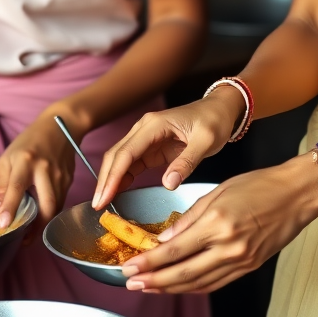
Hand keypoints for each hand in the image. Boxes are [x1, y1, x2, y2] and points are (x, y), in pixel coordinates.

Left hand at [0, 113, 76, 229]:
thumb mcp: (8, 158)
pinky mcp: (69, 179)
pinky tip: (41, 214)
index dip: (10, 207)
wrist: (62, 125)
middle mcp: (46, 169)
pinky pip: (60, 202)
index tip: (3, 225)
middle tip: (24, 240)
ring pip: (55, 207)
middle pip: (46, 205)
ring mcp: (61, 175)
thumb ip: (2, 184)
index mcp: (26, 161)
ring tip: (30, 232)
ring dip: (43, 223)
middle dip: (36, 227)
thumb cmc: (29, 141)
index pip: (17, 187)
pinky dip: (50, 212)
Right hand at [92, 88, 243, 209]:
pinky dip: (122, 177)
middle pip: (116, 155)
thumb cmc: (213, 121)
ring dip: (111, 180)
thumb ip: (187, 162)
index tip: (103, 198)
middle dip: (105, 180)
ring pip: (120, 159)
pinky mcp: (151, 147)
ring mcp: (146, 137)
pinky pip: (131, 163)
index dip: (112, 176)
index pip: (126, 152)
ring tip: (103, 203)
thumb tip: (168, 183)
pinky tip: (117, 192)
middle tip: (97, 206)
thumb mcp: (206, 141)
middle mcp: (144, 129)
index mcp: (154, 125)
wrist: (220, 110)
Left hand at [120, 155, 317, 293]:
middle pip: (183, 273)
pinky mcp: (249, 267)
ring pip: (197, 284)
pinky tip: (179, 286)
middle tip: (130, 283)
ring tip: (148, 287)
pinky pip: (215, 284)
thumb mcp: (220, 190)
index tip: (130, 266)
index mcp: (218, 222)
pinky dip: (193, 287)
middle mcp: (228, 246)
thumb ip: (191, 216)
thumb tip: (166, 237)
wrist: (296, 194)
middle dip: (153, 281)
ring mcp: (240, 261)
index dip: (149, 262)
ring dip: (170, 288)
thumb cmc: (260, 184)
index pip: (175, 249)